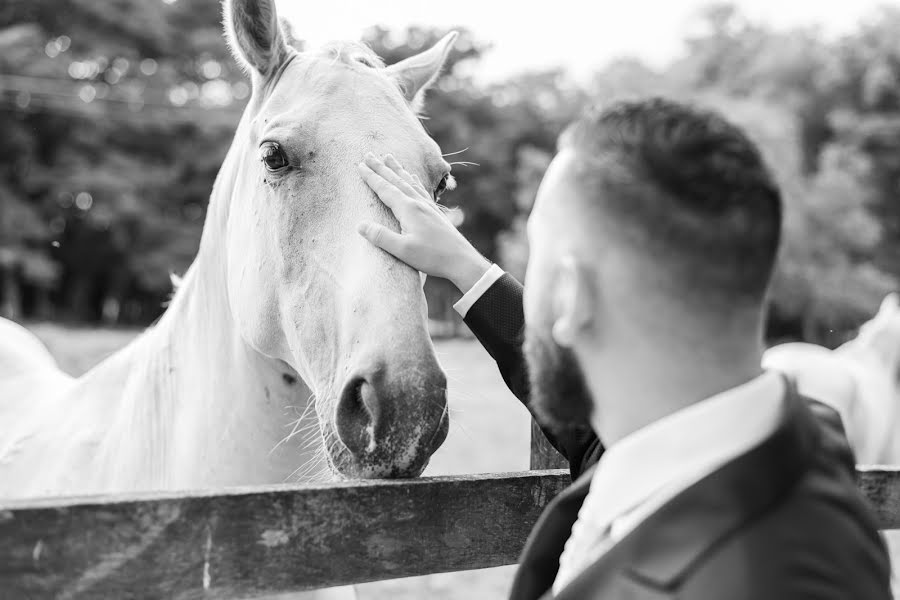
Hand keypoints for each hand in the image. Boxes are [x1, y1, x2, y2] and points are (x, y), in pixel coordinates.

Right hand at [357, 153, 491, 292]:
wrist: (462, 261)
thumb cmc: (432, 257)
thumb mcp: (402, 250)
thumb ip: (381, 237)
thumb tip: (360, 225)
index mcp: (409, 209)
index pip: (385, 189)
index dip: (371, 177)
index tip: (359, 165)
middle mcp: (419, 203)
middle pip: (396, 180)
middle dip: (381, 167)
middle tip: (368, 154)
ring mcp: (429, 207)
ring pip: (409, 182)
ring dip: (397, 170)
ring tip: (389, 157)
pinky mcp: (436, 213)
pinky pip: (421, 190)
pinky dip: (414, 180)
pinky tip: (413, 177)